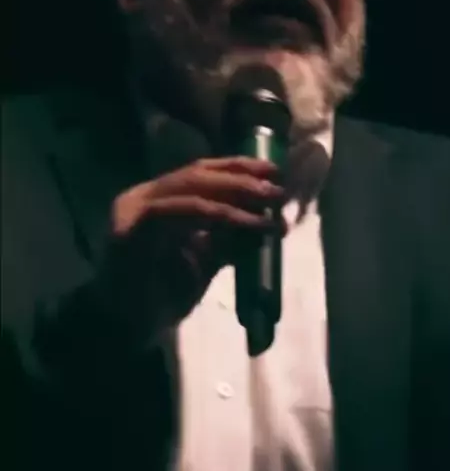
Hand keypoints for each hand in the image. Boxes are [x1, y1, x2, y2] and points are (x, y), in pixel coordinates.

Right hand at [96, 156, 284, 342]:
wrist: (123, 331)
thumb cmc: (162, 296)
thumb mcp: (206, 261)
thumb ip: (232, 240)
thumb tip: (273, 221)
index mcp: (157, 198)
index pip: (200, 172)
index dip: (238, 167)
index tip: (274, 170)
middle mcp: (143, 196)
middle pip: (197, 173)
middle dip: (242, 178)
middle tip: (277, 189)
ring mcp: (133, 209)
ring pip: (190, 188)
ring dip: (235, 196)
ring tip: (268, 207)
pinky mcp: (129, 229)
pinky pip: (177, 212)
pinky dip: (215, 215)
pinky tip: (244, 222)